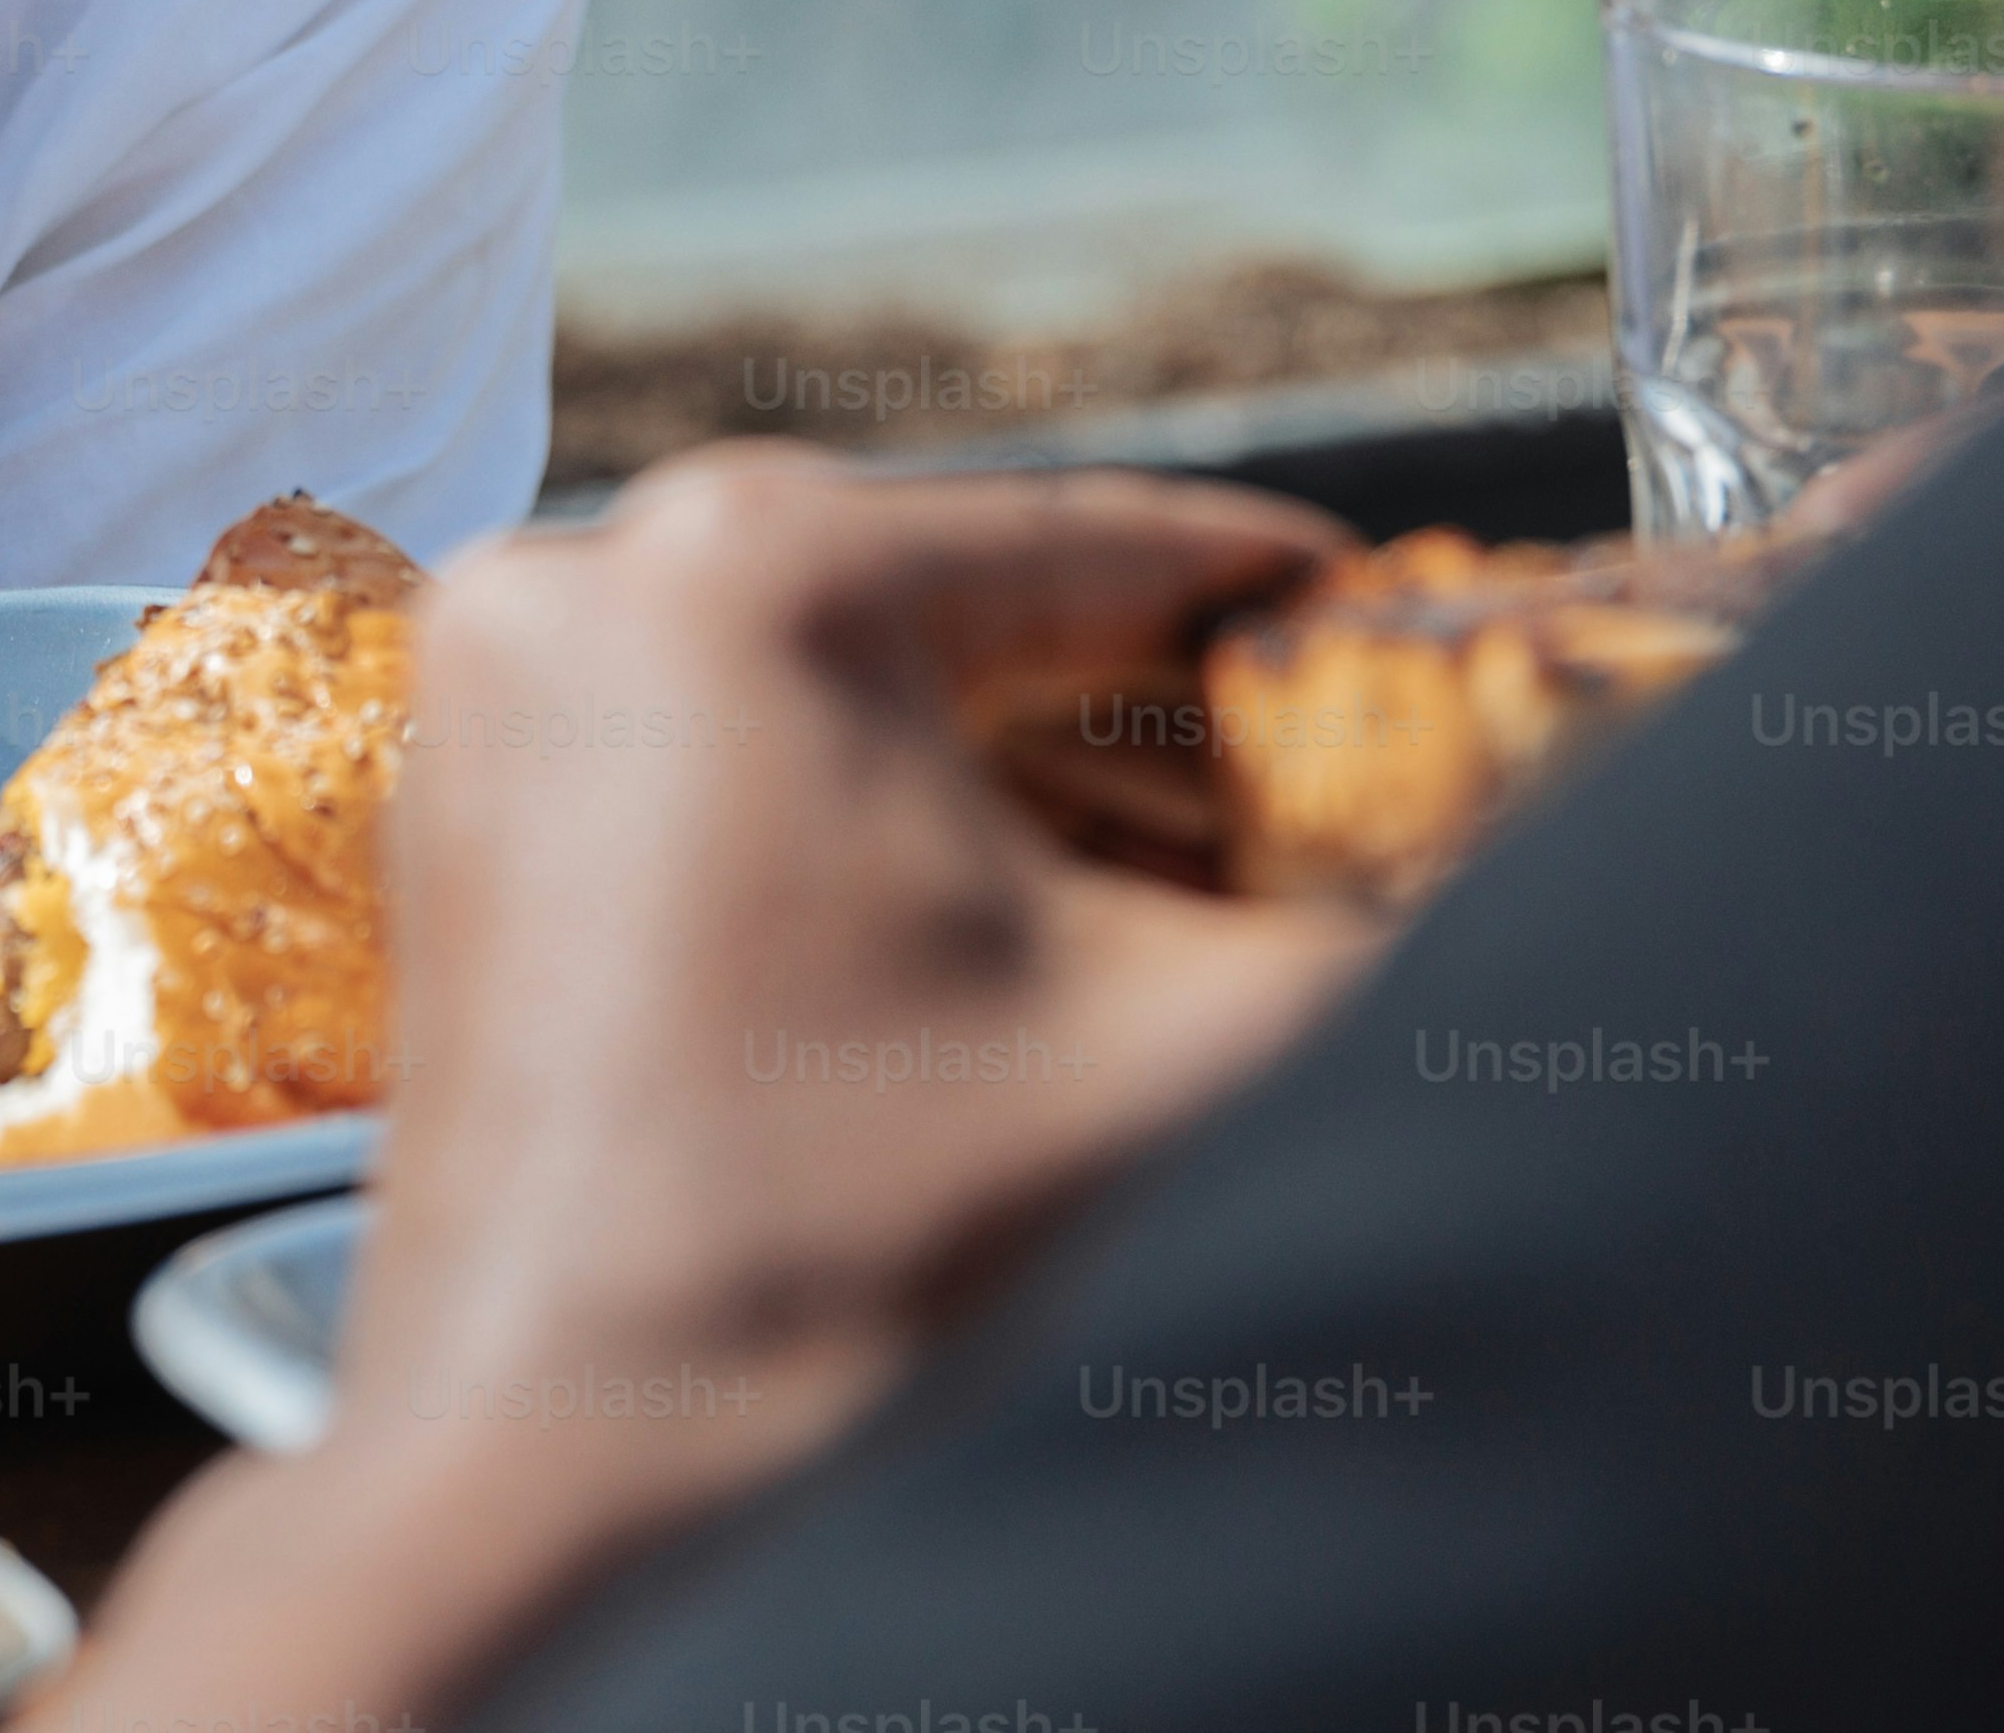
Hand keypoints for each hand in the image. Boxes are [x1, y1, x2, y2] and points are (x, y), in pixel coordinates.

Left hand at [72, 449, 1373, 1724]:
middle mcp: (587, 573)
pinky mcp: (463, 807)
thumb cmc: (855, 1244)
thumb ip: (1405, 917)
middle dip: (1139, 713)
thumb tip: (1540, 838)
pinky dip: (859, 822)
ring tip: (1180, 877)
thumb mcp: (1193, 1047)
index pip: (1092, 539)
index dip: (1269, 592)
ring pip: (831, 690)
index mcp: (754, 564)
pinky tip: (1003, 930)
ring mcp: (496, 688)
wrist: (566, 1462)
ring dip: (1007, 780)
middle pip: (956, 612)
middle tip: (1313, 778)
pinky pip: (711, 754)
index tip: (1392, 607)